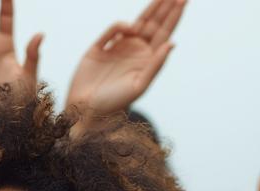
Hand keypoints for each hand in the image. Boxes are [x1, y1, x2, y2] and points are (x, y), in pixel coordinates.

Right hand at [65, 0, 184, 126]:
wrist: (85, 111)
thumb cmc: (114, 104)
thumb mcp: (139, 86)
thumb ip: (155, 65)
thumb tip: (172, 43)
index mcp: (147, 60)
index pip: (165, 33)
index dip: (174, 16)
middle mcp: (135, 52)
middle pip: (154, 23)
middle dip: (165, 6)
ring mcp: (117, 48)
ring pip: (136, 22)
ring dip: (150, 8)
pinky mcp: (99, 48)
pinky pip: (111, 31)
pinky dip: (120, 26)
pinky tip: (129, 27)